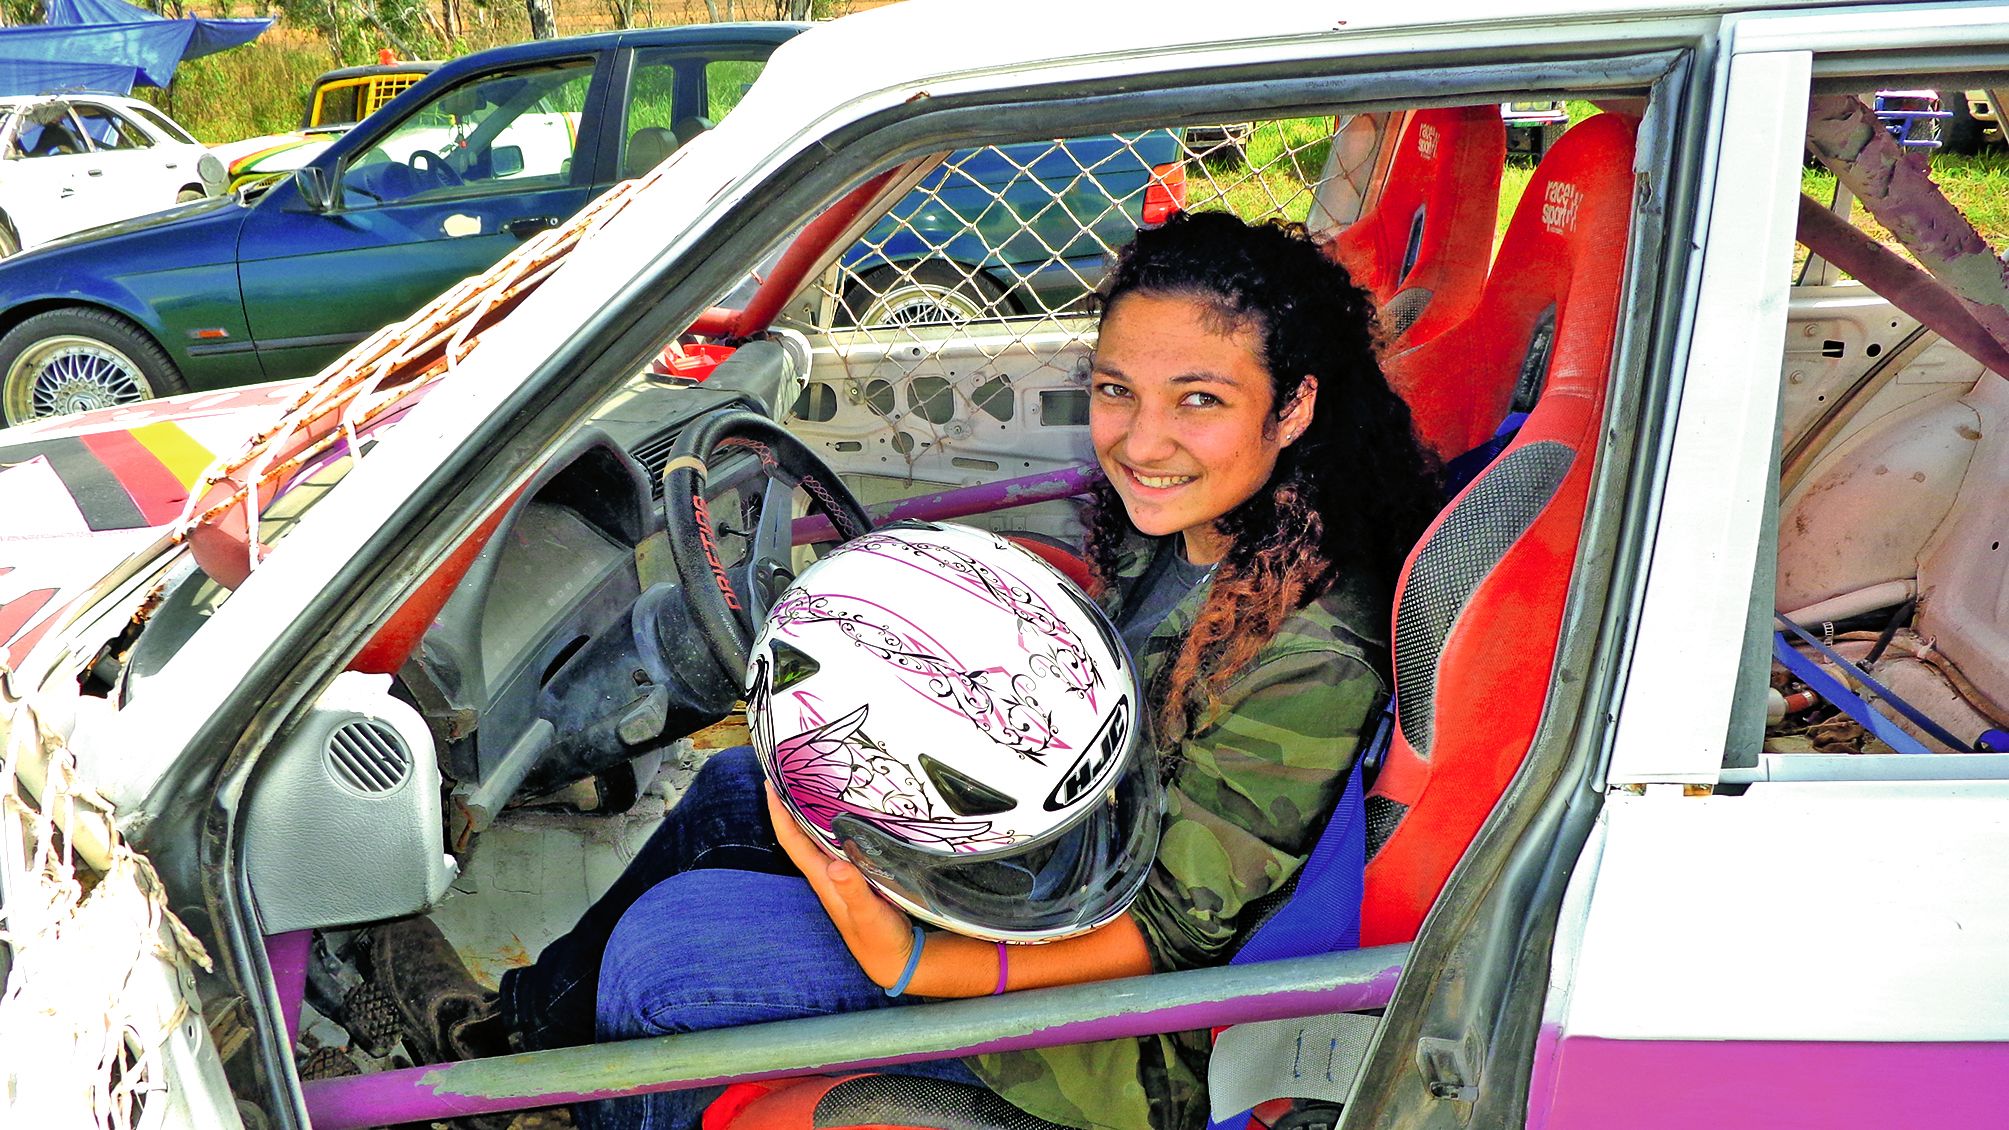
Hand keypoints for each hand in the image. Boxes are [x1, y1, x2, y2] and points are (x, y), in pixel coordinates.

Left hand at [766, 782, 917, 987]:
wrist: (894, 958)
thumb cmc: (879, 938)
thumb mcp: (868, 914)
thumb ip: (854, 891)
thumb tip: (835, 865)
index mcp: (824, 877)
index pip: (792, 840)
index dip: (778, 812)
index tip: (770, 783)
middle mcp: (827, 871)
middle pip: (800, 832)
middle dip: (791, 802)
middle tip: (789, 768)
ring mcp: (841, 873)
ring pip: (819, 835)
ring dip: (811, 809)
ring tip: (812, 779)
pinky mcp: (858, 874)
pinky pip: (840, 841)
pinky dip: (836, 822)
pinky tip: (846, 809)